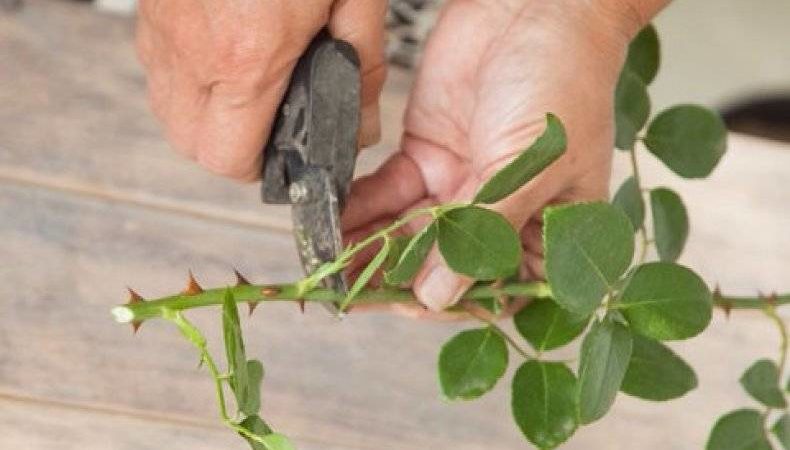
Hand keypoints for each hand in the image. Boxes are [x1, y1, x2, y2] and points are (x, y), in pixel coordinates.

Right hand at [136, 0, 386, 179]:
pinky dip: (188, 77)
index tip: (282, 153)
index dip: (258, 167)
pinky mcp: (151, 7)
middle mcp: (191, 49)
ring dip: (206, 113)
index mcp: (247, 55)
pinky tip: (227, 50)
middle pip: (191, 143)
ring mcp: (162, 27)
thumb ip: (359, 65)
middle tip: (269, 122)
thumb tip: (362, 122)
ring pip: (167, 107)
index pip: (228, 157)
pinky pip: (159, 66)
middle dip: (230, 147)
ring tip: (250, 86)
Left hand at [343, 0, 649, 315]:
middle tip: (351, 287)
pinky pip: (388, 192)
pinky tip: (333, 217)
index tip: (411, 302)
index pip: (497, 287)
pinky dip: (360, 206)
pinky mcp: (426, 154)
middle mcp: (498, 214)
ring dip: (369, 247)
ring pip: (408, 232)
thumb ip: (482, 228)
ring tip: (329, 260)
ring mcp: (459, 185)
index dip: (455, 303)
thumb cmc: (561, 80)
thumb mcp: (530, 164)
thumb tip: (439, 294)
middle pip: (442, 265)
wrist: (534, 5)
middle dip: (396, 278)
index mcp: (543, 228)